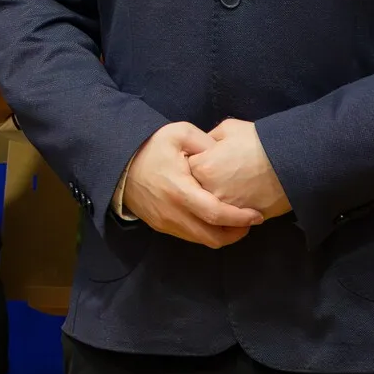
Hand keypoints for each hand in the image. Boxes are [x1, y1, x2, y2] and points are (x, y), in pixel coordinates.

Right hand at [121, 122, 263, 247]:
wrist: (117, 163)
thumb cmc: (150, 147)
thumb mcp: (179, 133)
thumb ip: (206, 143)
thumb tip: (226, 156)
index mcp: (179, 190)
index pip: (215, 214)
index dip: (239, 218)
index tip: (256, 215)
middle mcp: (172, 213)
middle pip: (212, 237)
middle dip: (236, 233)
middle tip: (250, 222)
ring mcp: (166, 223)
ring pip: (202, 240)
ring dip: (222, 235)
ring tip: (235, 221)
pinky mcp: (161, 226)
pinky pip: (190, 236)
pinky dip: (206, 232)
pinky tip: (214, 219)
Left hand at [188, 118, 291, 218]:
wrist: (291, 162)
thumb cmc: (259, 141)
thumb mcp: (229, 129)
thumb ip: (208, 139)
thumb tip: (201, 147)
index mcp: (202, 167)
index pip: (184, 169)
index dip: (195, 164)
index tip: (204, 160)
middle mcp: (208, 191)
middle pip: (194, 191)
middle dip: (201, 184)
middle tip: (217, 175)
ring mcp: (224, 209)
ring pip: (209, 209)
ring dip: (214, 201)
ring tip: (228, 189)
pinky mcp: (241, 220)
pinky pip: (227, 220)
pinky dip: (229, 213)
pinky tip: (239, 200)